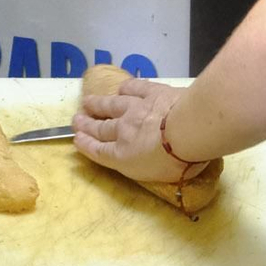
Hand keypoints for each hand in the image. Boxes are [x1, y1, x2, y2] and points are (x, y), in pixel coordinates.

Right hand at [72, 77, 201, 183]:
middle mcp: (124, 131)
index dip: (86, 145)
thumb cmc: (178, 161)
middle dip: (87, 125)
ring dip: (98, 104)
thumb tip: (155, 163)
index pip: (99, 151)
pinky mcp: (151, 92)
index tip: (77, 139)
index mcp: (124, 156)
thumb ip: (153, 167)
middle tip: (76, 120)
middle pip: (101, 128)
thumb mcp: (162, 178)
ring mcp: (135, 108)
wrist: (188, 128)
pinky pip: (134, 88)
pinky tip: (121, 88)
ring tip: (88, 101)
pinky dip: (126, 88)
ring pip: (111, 106)